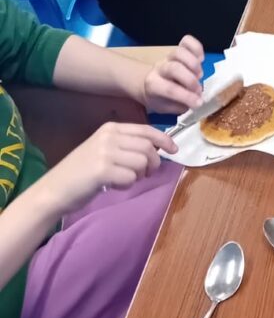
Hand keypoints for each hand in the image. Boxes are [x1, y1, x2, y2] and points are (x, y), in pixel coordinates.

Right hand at [42, 122, 173, 216]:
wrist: (54, 189)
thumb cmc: (82, 172)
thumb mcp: (104, 149)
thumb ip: (127, 145)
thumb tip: (157, 149)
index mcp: (111, 128)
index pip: (146, 130)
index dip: (164, 140)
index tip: (174, 149)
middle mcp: (109, 136)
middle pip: (148, 147)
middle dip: (153, 163)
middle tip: (146, 174)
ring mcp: (105, 152)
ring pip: (142, 162)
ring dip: (140, 175)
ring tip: (125, 179)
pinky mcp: (102, 170)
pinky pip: (131, 177)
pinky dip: (128, 184)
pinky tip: (115, 185)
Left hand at [141, 35, 204, 114]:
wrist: (147, 83)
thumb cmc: (159, 98)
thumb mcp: (165, 108)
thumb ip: (181, 105)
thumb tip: (198, 101)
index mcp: (153, 85)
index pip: (169, 89)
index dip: (186, 96)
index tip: (199, 103)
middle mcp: (159, 68)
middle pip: (175, 68)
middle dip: (190, 81)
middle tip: (198, 90)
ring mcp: (168, 57)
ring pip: (180, 52)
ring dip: (194, 65)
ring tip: (199, 75)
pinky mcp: (178, 49)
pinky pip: (187, 41)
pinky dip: (197, 48)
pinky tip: (201, 59)